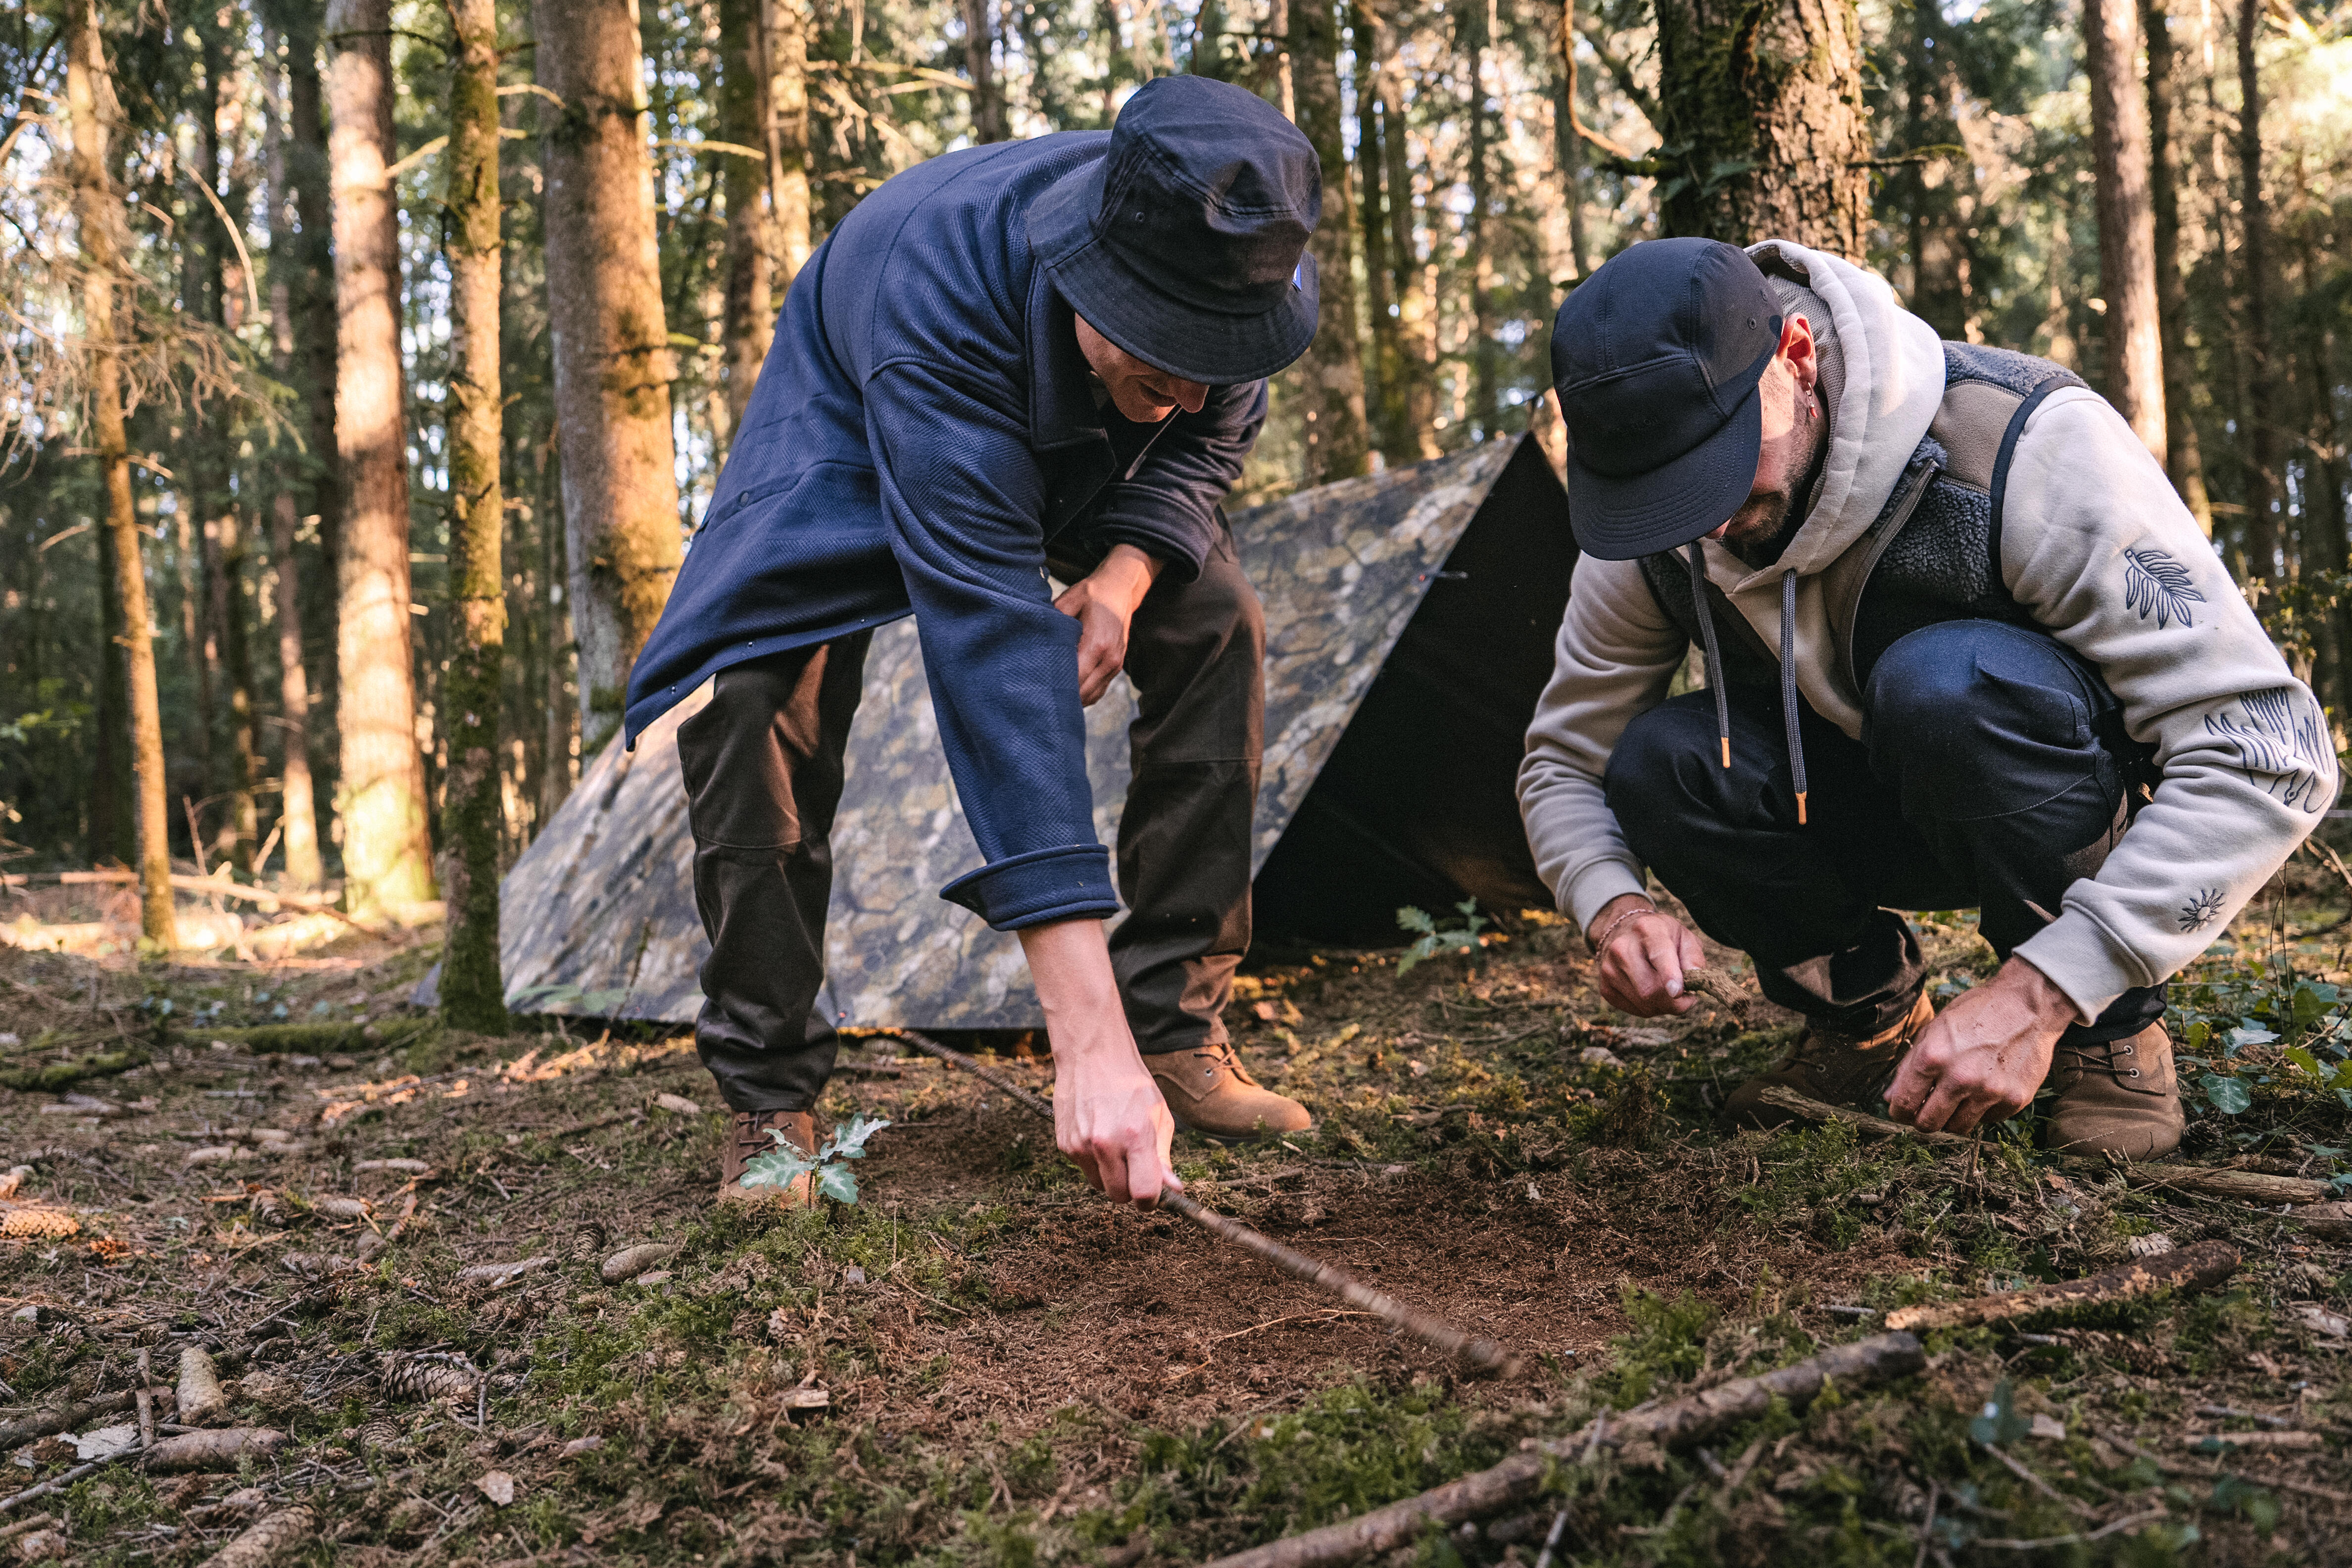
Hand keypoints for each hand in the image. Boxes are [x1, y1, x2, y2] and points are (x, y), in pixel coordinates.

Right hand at [1018, 918, 1179, 1204]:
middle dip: (1131, 1188)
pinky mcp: (1064, 1145)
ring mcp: (1081, 1146)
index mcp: (1136, 1137)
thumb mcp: (1159, 1116)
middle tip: (1136, 1165)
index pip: (1143, 1195)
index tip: (1154, 1192)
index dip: (1151, 1199)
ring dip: (1112, 1176)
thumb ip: (1163, 1157)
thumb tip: (1173, 1190)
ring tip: (1117, 1145)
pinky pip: (1084, 1169)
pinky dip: (1094, 1162)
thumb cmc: (1132, 1085)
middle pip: (1119, 1196)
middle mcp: (1105, 1144)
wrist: (1093, 1056)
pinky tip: (1099, 1135)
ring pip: (1100, 1186)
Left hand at [1053, 544, 1161, 705]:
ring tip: (1053, 696)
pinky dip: (1085, 694)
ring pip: (1092, 696)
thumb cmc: (1091, 594)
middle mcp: (1109, 659)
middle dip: (1063, 697)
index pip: (1075, 678)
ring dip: (1074, 698)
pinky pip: (1099, 690)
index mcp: (1096, 644)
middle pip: (1083, 693)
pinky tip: (1069, 691)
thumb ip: (1053, 624)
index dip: (1056, 686)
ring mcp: (1115, 665)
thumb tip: (1034, 643)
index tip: (1037, 688)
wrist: (1119, 589)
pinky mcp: (1117, 666)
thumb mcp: (1067, 602)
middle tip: (1040, 696)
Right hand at [1588, 893, 1705, 1016]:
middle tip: (1683, 993)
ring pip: (1644, 1003)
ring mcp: (1609, 968)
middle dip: (1673, 1001)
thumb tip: (1694, 978)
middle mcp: (1622, 947)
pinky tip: (1650, 992)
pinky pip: (1635, 1010)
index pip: (1658, 953)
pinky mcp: (1605, 987)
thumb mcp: (1684, 937)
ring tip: (1664, 989)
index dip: (1669, 974)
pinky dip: (1649, 1007)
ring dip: (1662, 1005)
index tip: (1677, 992)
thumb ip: (1693, 957)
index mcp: (1648, 928)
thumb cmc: (1662, 938)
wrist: (1624, 935)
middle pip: (1649, 988)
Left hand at [1885, 957, 2077, 1134]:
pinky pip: (1988, 1120)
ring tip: (1955, 1100)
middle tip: (1927, 1110)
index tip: (1902, 1111)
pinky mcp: (2015, 1099)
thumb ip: (1909, 1066)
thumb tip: (1889, 1098)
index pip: (1904, 1104)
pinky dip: (1981, 1111)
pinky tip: (1983, 1091)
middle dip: (1922, 1120)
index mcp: (1933, 1057)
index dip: (1899, 1112)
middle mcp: (1960, 1079)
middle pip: (1929, 1124)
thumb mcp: (1934, 1030)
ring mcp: (1990, 1092)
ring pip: (1958, 1127)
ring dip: (1951, 1118)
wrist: (2028, 1006)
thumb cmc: (1977, 1013)